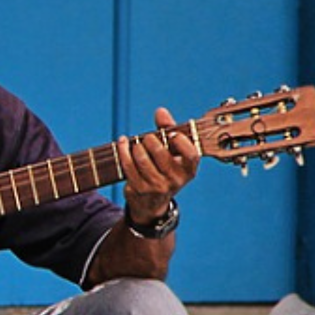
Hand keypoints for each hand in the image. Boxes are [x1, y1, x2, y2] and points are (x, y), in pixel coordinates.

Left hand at [115, 106, 199, 224]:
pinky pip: (129, 166)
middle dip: (150, 140)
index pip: (191, 155)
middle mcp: (176, 180)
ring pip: (142, 160)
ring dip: (135, 147)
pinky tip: (122, 143)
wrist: (152, 203)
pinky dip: (123, 151)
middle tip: (147, 138)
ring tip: (135, 143)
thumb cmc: (164, 169)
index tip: (171, 134)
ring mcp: (157, 186)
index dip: (181, 142)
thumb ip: (168, 129)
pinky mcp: (140, 189)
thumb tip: (160, 111)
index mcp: (189, 170)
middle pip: (161, 154)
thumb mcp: (172, 152)